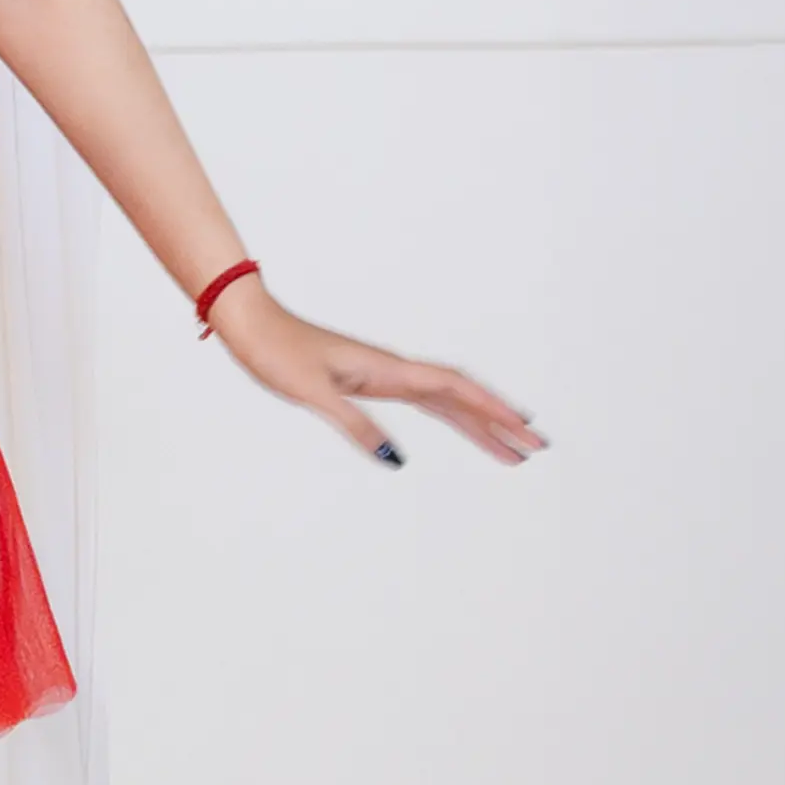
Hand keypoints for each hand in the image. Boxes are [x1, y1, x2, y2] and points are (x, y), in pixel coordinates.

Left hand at [208, 284, 546, 468]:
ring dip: (477, 422)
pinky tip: (458, 428)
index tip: (524, 430)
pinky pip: (421, 398)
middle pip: (459, 397)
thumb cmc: (276, 352)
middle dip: (497, 422)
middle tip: (534, 447)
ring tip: (509, 448)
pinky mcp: (367, 379)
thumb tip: (394, 460)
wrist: (250, 324)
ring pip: (444, 400)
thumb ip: (354, 425)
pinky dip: (446, 414)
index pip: (454, 389)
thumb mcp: (313, 393)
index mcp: (387, 369)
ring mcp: (382, 373)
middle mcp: (392, 369)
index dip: (491, 410)